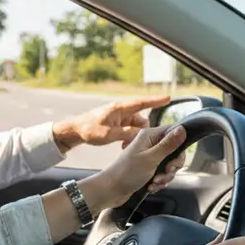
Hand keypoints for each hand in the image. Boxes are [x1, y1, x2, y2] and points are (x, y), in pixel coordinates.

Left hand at [53, 96, 171, 151]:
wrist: (75, 131)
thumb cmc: (89, 130)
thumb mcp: (108, 134)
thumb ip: (126, 133)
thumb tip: (141, 133)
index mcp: (120, 108)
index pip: (142, 103)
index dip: (156, 100)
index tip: (169, 98)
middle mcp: (122, 111)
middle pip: (142, 120)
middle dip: (141, 132)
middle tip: (132, 144)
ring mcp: (121, 118)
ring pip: (137, 127)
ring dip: (135, 137)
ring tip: (124, 146)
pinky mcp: (118, 124)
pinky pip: (131, 130)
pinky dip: (130, 138)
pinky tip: (123, 146)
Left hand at [91, 125, 187, 208]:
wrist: (111, 190)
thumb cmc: (127, 173)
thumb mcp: (151, 158)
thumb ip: (168, 145)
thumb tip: (182, 129)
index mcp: (148, 136)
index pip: (173, 131)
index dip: (179, 145)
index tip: (175, 159)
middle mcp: (148, 144)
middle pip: (174, 150)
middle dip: (173, 165)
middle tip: (166, 172)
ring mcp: (147, 156)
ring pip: (168, 164)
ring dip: (165, 176)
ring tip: (154, 182)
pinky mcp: (147, 168)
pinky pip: (161, 173)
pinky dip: (159, 181)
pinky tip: (151, 186)